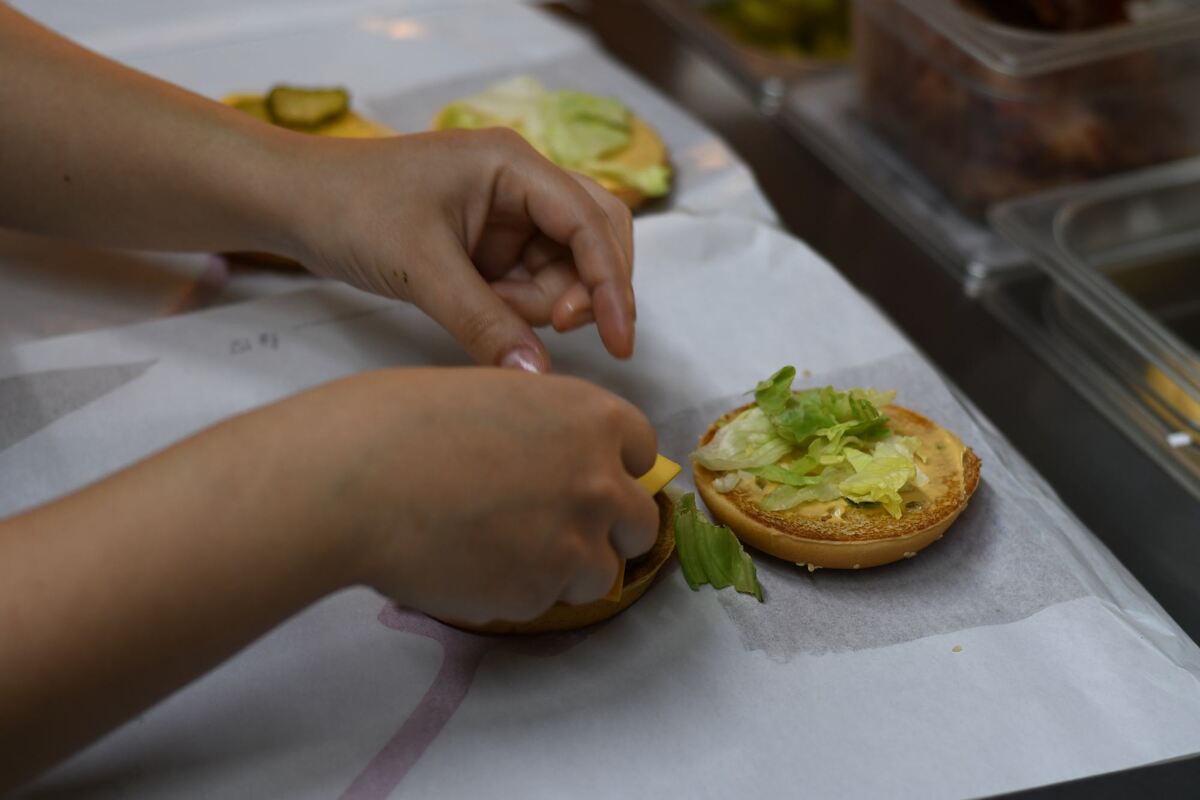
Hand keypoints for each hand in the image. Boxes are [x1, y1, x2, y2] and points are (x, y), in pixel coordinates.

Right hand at [277, 367, 658, 623]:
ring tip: (500, 550)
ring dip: (564, 569)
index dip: (614, 466)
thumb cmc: (404, 421)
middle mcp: (598, 482)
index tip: (588, 478)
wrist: (355, 480)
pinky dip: (516, 591)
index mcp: (590, 418)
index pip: (641, 451)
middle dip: (607, 529)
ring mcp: (573, 545)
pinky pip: (543, 602)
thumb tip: (547, 459)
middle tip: (555, 528)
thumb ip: (544, 430)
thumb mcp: (494, 395)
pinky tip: (468, 565)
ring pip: (599, 574)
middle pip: (640, 524)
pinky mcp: (537, 596)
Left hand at [281, 129, 635, 373]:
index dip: (613, 283)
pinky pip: (532, 280)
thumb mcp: (421, 269)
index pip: (591, 222)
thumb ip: (484, 323)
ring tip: (489, 309)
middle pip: (595, 238)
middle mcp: (522, 183)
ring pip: (566, 267)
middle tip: (549, 328)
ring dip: (542, 302)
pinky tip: (484, 308)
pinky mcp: (492, 243)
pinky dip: (519, 306)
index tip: (621, 341)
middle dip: (583, 290)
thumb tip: (537, 376)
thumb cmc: (350, 209)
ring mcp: (509, 213)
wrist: (295, 203)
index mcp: (512, 164)